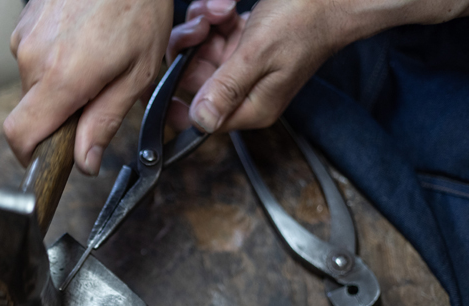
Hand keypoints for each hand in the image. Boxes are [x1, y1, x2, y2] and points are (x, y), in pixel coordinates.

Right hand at [3, 0, 238, 174]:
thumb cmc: (138, 7)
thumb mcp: (137, 74)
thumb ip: (105, 122)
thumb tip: (85, 161)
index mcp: (61, 77)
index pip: (20, 135)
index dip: (30, 156)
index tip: (48, 159)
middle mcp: (33, 57)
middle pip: (30, 112)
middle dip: (59, 116)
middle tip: (96, 97)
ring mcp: (25, 36)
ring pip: (32, 85)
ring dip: (58, 87)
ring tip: (94, 62)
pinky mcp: (25, 22)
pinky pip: (32, 57)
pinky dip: (54, 61)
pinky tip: (82, 43)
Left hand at [169, 0, 468, 133]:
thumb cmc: (306, 20)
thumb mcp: (258, 56)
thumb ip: (225, 89)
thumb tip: (199, 122)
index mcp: (251, 107)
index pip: (201, 117)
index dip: (180, 95)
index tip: (171, 69)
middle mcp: (245, 91)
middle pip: (195, 79)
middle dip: (192, 48)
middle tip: (203, 26)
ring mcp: (244, 66)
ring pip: (201, 52)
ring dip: (203, 26)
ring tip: (220, 11)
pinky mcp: (244, 43)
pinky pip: (215, 34)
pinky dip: (216, 17)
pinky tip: (228, 6)